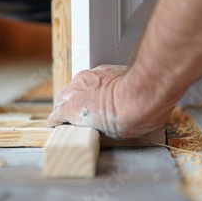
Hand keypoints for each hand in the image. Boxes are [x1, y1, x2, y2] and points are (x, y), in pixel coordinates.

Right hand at [47, 64, 173, 138]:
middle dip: (65, 105)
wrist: (145, 92)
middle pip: (62, 97)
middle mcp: (75, 89)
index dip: (56, 121)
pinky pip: (93, 76)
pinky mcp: (103, 68)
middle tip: (72, 113)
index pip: (56, 115)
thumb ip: (98, 125)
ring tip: (87, 100)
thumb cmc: (129, 117)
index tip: (56, 124)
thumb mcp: (110, 133)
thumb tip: (103, 124)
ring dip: (79, 92)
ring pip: (76, 84)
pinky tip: (104, 89)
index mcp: (72, 109)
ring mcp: (88, 76)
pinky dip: (95, 84)